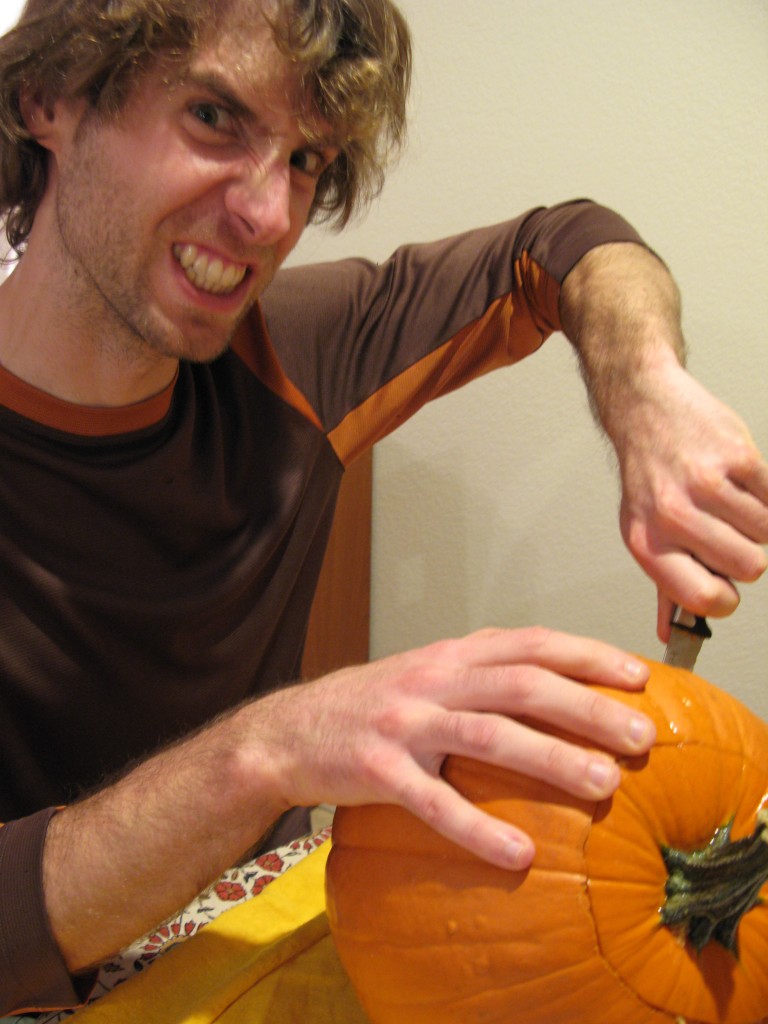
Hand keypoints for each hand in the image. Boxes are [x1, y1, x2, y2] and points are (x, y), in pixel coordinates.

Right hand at [249, 628, 654, 869]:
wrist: (289, 731)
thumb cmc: (373, 705)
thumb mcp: (427, 672)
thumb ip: (481, 672)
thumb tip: (557, 689)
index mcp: (450, 655)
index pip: (529, 643)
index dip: (586, 654)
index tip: (638, 675)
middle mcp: (431, 679)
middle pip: (521, 684)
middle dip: (587, 707)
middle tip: (640, 737)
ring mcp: (404, 723)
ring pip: (488, 734)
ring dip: (551, 758)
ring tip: (604, 785)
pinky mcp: (377, 771)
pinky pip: (434, 803)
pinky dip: (478, 828)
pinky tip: (518, 852)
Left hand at [614, 358, 767, 639]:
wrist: (646, 411)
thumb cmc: (647, 479)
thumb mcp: (643, 532)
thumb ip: (663, 584)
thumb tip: (671, 632)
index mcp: (647, 543)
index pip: (703, 599)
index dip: (724, 601)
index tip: (724, 587)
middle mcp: (673, 514)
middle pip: (749, 568)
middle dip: (746, 557)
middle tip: (725, 534)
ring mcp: (706, 484)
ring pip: (766, 535)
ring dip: (755, 524)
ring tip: (726, 503)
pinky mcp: (737, 457)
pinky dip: (762, 495)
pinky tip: (735, 482)